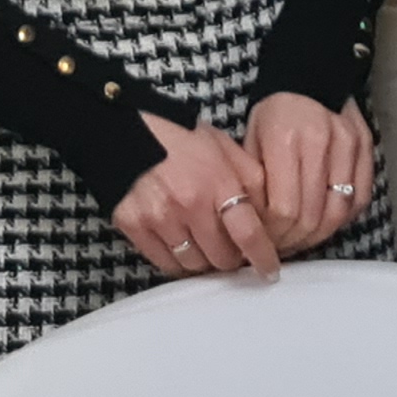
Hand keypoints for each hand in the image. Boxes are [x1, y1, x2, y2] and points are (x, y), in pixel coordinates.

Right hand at [112, 112, 280, 281]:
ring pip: (193, 265)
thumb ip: (251, 179)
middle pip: (221, 258)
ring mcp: (159, 218)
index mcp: (216, 181)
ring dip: (204, 261)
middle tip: (231, 249)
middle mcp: (188, 204)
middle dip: (231, 257)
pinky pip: (164, 263)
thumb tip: (270, 215)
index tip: (269, 270)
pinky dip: (178, 261)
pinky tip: (183, 247)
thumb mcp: (224, 146)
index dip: (263, 257)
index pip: (248, 233)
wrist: (127, 127)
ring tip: (206, 246)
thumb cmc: (180, 135)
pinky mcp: (133, 226)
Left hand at [245, 91, 375, 253]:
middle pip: (312, 216)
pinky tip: (324, 220)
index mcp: (284, 139)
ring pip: (338, 212)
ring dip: (319, 234)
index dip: (275, 234)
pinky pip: (360, 199)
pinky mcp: (367, 147)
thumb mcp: (250, 140)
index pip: (284, 209)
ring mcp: (349, 144)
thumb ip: (253, 183)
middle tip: (282, 246)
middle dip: (295, 240)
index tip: (264, 240)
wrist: (310, 77)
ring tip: (302, 238)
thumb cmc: (274, 113)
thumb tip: (252, 230)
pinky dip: (342, 218)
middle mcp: (320, 141)